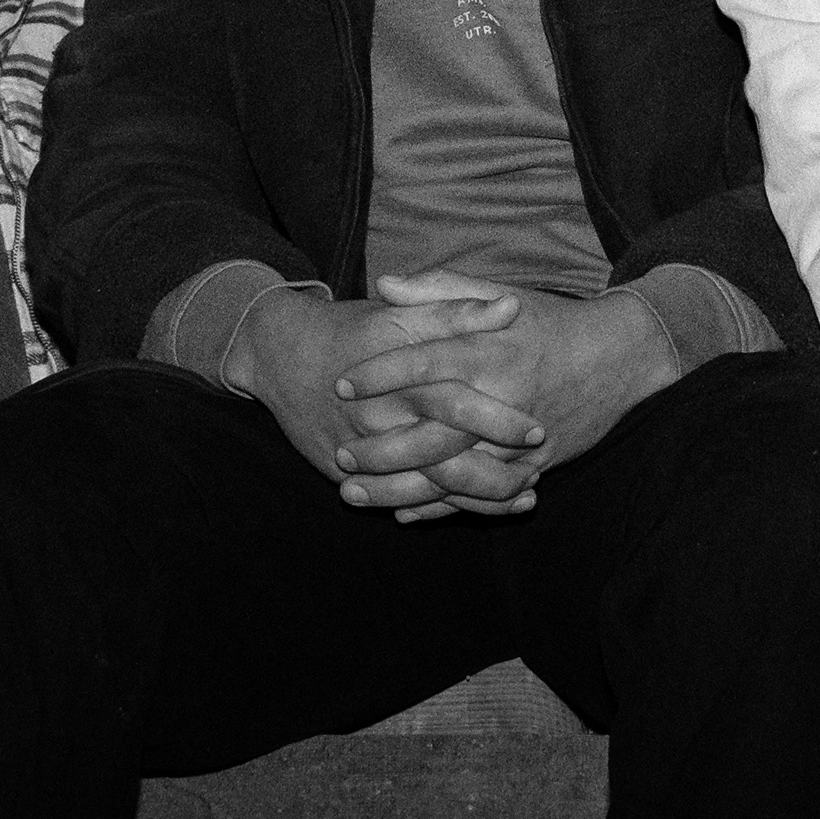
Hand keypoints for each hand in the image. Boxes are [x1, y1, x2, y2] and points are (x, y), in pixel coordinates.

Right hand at [230, 285, 537, 517]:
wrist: (281, 355)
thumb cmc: (354, 329)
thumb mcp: (402, 314)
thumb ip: (457, 309)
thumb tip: (511, 307)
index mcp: (396, 373)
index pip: (450, 400)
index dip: (494, 418)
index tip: (537, 428)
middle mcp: (378, 415)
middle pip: (439, 453)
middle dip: (492, 468)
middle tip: (537, 469)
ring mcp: (361, 449)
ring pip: (423, 486)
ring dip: (477, 496)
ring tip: (525, 494)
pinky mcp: (349, 473)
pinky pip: (399, 500)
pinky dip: (443, 510)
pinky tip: (481, 508)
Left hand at [331, 272, 685, 505]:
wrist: (620, 357)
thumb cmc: (552, 322)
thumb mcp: (501, 294)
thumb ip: (442, 291)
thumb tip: (384, 284)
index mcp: (491, 351)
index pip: (425, 362)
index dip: (381, 373)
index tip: (342, 382)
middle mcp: (504, 398)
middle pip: (431, 431)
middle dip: (380, 447)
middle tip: (340, 453)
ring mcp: (519, 440)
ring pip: (451, 474)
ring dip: (398, 488)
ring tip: (353, 494)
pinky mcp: (534, 468)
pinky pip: (481, 496)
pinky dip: (441, 508)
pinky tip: (403, 512)